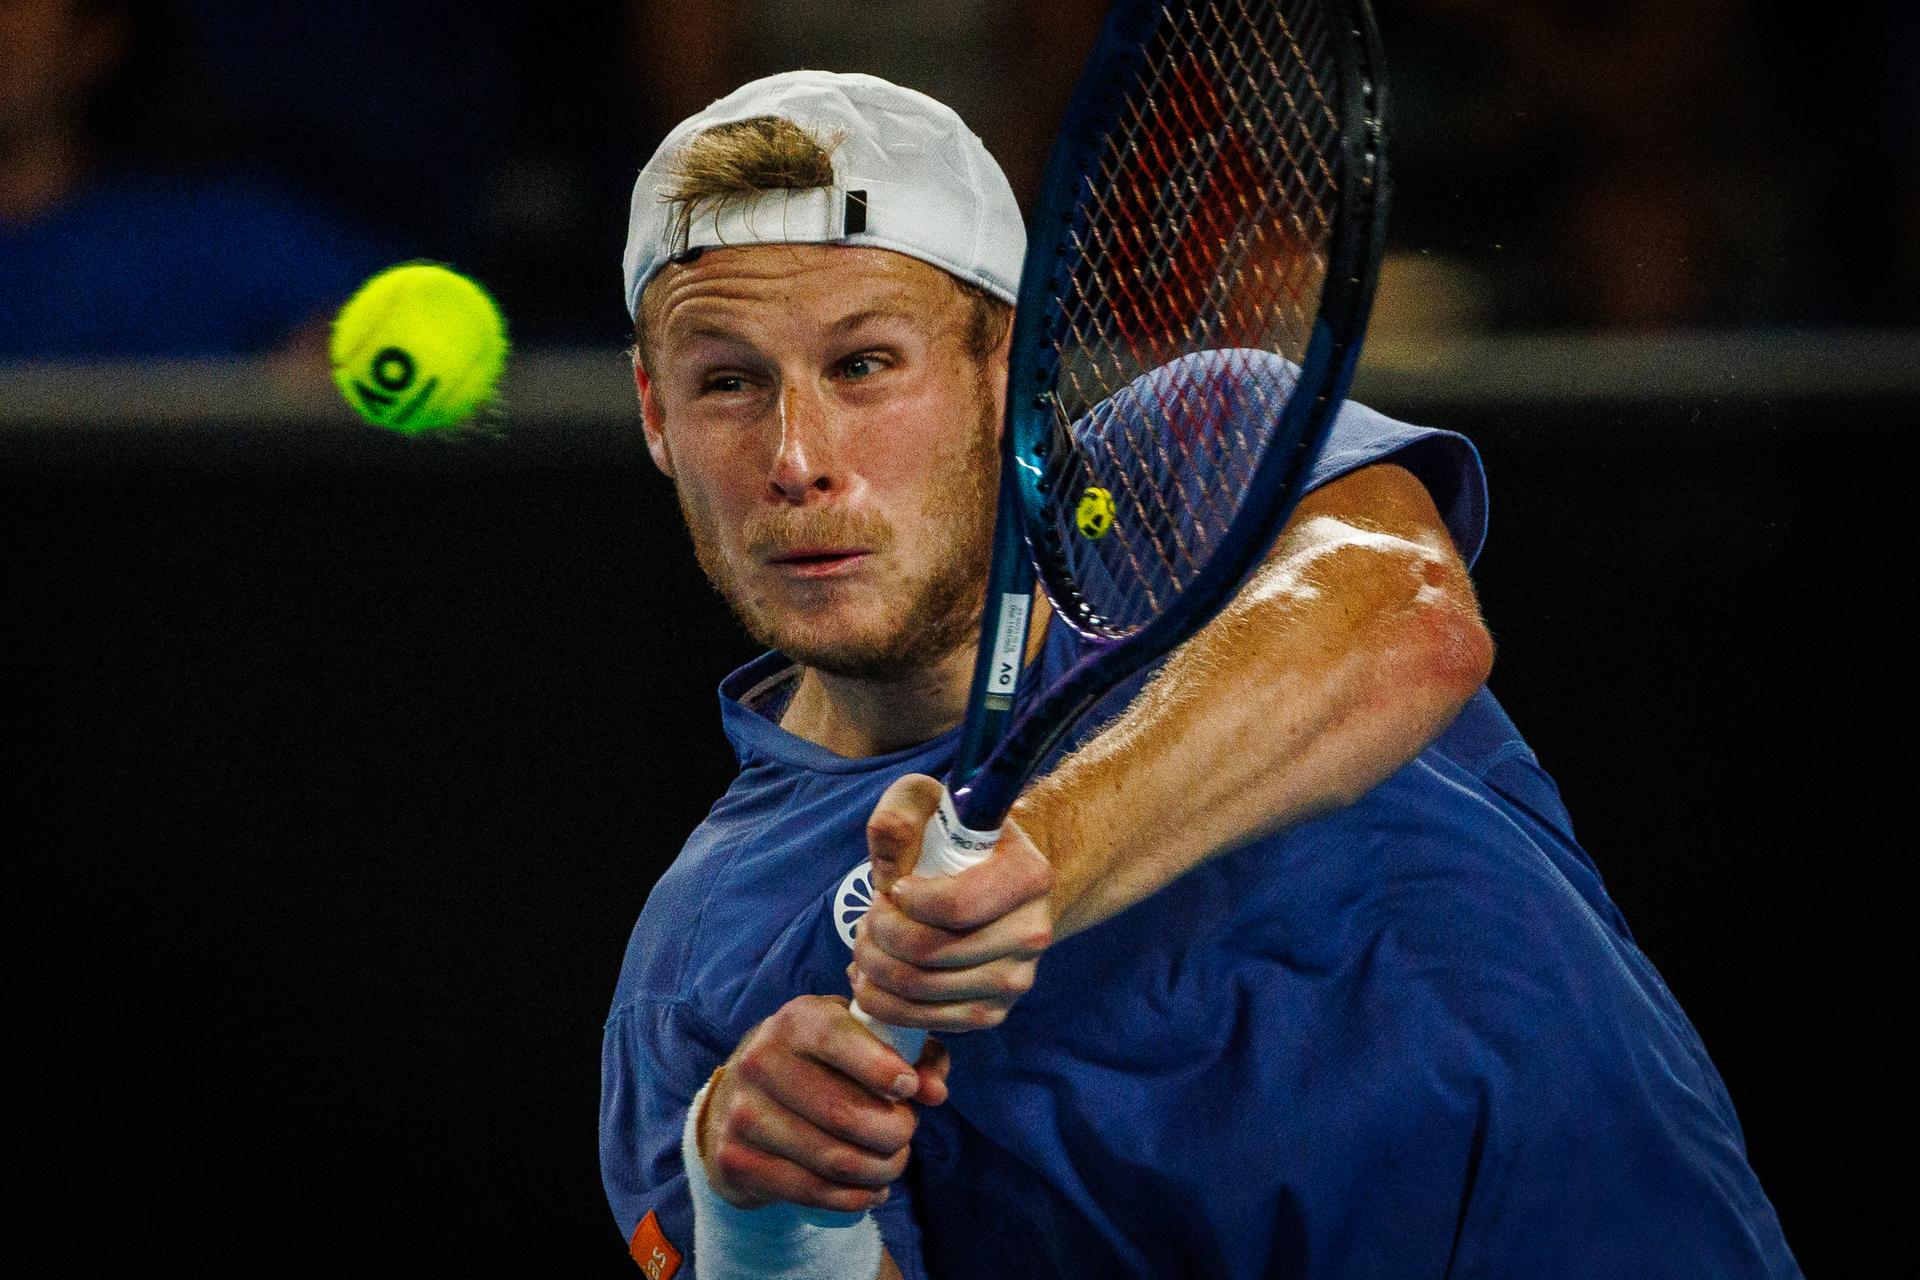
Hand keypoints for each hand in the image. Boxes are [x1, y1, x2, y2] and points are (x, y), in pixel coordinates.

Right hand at [699, 995, 949, 1213]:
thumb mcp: (861, 1041)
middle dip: (895, 1131)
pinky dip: (855, 1198)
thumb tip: (934, 1091)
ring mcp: (743, 1112)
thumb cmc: (823, 1064)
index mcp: (796, 1021)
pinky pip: (812, 1190)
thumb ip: (912, 1054)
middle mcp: (761, 1060)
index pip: (839, 1039)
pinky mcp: (736, 1159)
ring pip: (835, 1159)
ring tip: (892, 1162)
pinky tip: (871, 1190)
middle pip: (846, 1113)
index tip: (910, 1089)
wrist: (741, 1099)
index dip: (883, 1068)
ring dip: (881, 1169)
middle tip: (906, 1132)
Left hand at [852, 774, 1056, 1032]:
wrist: (990, 882)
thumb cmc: (952, 840)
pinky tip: (873, 979)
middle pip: (929, 952)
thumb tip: (890, 850)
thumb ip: (901, 814)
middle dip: (878, 935)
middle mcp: (1033, 932)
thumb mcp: (927, 805)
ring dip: (875, 968)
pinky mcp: (994, 1012)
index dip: (906, 902)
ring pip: (921, 989)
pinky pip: (928, 1020)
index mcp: (1029, 876)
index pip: (955, 907)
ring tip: (865, 944)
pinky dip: (886, 1003)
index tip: (893, 887)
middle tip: (867, 917)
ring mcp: (1017, 979)